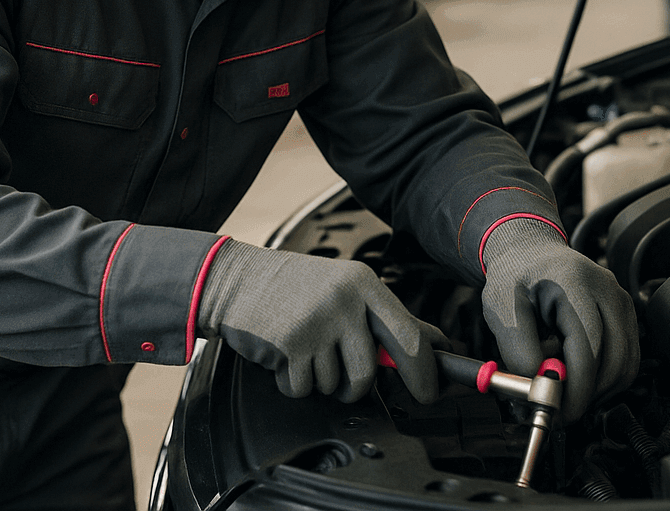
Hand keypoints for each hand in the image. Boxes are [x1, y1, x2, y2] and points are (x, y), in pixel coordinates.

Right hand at [197, 239, 444, 403]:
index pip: (409, 335)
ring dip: (320, 381)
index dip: (425, 371)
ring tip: (304, 352)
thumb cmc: (293, 288)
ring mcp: (318, 324)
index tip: (430, 391)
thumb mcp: (343, 289)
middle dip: (363, 389)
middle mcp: (345, 301)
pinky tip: (284, 357)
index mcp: (364, 284)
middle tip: (356, 391)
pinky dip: (293, 383)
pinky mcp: (290, 346)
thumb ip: (384, 318)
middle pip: (371, 370)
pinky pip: (305, 388)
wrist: (234, 279)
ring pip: (337, 385)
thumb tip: (435, 343)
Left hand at [480, 218, 638, 422]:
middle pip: (615, 361)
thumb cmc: (514, 276)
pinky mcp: (624, 313)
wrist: (529, 252)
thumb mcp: (501, 308)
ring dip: (599, 390)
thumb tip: (541, 388)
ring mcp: (620, 301)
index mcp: (575, 283)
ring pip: (625, 365)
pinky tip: (579, 377)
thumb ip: (518, 349)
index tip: (559, 411)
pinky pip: (626, 358)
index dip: (577, 388)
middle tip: (561, 411)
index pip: (589, 347)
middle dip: (589, 395)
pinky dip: (605, 378)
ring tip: (566, 390)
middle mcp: (607, 290)